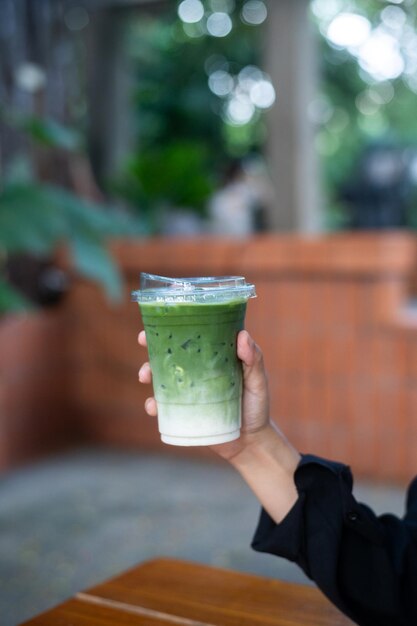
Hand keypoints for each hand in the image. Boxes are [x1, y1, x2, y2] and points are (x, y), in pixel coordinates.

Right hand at [138, 329, 270, 460]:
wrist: (251, 443)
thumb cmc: (257, 406)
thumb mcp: (258, 381)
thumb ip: (253, 360)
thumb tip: (242, 335)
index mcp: (214, 356)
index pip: (193, 334)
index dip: (176, 323)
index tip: (161, 315)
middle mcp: (197, 370)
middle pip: (170, 352)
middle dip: (152, 344)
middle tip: (143, 340)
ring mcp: (187, 390)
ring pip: (160, 376)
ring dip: (147, 372)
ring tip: (144, 376)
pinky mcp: (182, 411)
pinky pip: (162, 405)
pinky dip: (153, 405)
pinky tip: (153, 407)